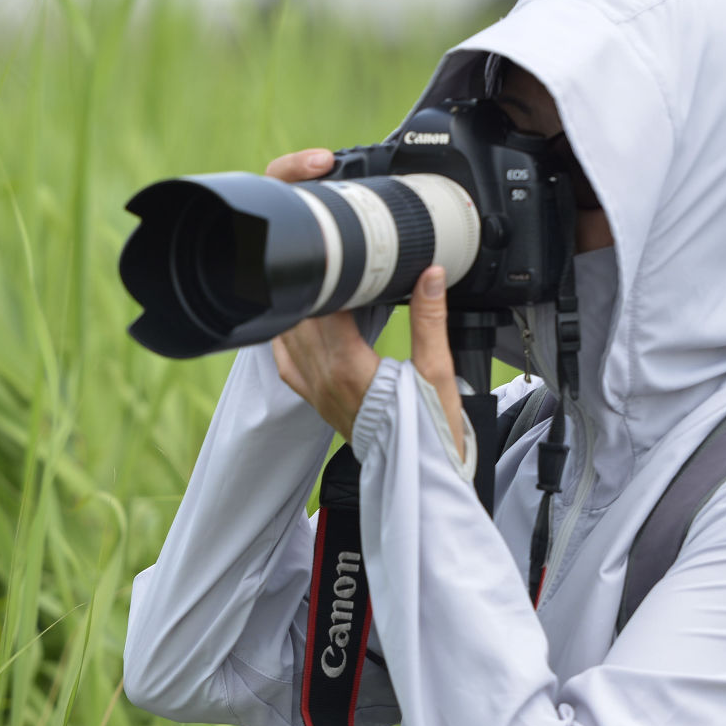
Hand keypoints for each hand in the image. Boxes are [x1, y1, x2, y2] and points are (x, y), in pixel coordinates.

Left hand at [262, 146, 465, 446]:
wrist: (419, 479)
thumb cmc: (430, 434)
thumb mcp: (438, 373)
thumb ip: (430, 319)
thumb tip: (431, 273)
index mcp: (348, 366)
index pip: (322, 303)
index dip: (327, 270)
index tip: (338, 246)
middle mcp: (322, 377)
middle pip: (300, 313)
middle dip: (313, 282)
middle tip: (329, 253)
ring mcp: (314, 389)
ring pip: (289, 333)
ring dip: (300, 304)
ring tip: (317, 278)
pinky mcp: (315, 400)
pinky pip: (287, 360)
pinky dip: (290, 332)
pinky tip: (302, 317)